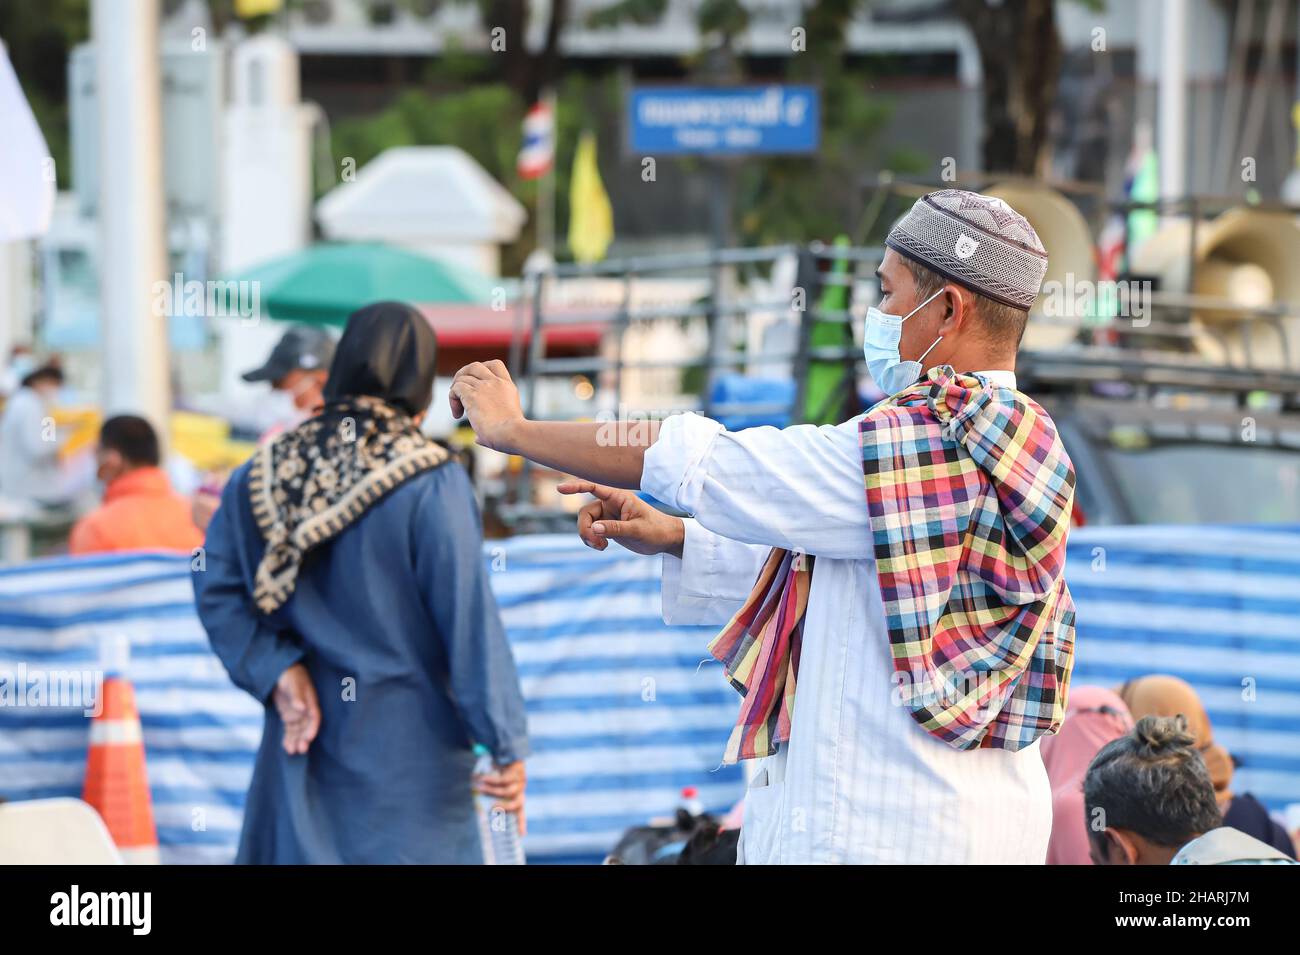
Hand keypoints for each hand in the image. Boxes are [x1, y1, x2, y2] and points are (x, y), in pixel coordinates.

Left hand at [272, 663, 320, 755]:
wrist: (281, 671)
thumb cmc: (290, 674)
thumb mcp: (293, 683)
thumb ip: (297, 696)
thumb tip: (302, 709)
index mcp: (310, 701)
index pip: (314, 717)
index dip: (313, 728)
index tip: (309, 738)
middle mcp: (306, 709)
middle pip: (307, 726)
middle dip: (304, 738)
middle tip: (301, 749)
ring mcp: (297, 713)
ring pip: (298, 730)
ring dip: (296, 740)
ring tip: (291, 751)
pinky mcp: (289, 716)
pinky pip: (290, 729)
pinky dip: (288, 738)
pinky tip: (286, 747)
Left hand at [448, 360, 523, 452]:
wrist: (514, 433)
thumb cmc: (513, 435)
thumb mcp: (507, 424)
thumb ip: (492, 426)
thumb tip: (478, 438)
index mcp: (507, 386)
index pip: (495, 364)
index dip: (482, 370)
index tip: (477, 385)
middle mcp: (496, 383)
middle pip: (474, 365)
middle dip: (463, 375)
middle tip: (460, 391)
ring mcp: (484, 387)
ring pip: (462, 377)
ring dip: (455, 390)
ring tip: (458, 407)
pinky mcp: (472, 396)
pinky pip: (455, 388)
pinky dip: (452, 399)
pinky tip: (457, 415)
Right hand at [472, 759, 526, 834]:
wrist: (505, 752)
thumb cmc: (498, 772)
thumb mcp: (496, 786)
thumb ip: (490, 795)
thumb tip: (480, 805)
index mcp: (517, 797)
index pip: (520, 812)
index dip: (521, 824)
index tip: (521, 835)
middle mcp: (520, 790)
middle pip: (517, 804)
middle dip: (504, 807)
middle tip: (491, 807)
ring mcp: (520, 780)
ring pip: (507, 791)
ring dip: (491, 790)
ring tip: (479, 787)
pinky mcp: (516, 770)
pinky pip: (503, 778)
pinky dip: (490, 779)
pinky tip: (481, 777)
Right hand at [557, 480, 684, 557]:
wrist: (665, 539)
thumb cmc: (656, 530)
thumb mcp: (637, 530)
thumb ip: (615, 529)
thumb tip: (594, 528)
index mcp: (619, 497)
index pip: (594, 488)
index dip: (576, 487)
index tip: (560, 489)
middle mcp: (611, 504)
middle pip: (585, 513)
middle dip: (586, 529)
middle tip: (597, 544)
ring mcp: (608, 515)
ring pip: (586, 523)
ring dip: (588, 536)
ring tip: (602, 547)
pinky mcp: (608, 526)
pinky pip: (591, 531)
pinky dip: (592, 540)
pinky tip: (602, 547)